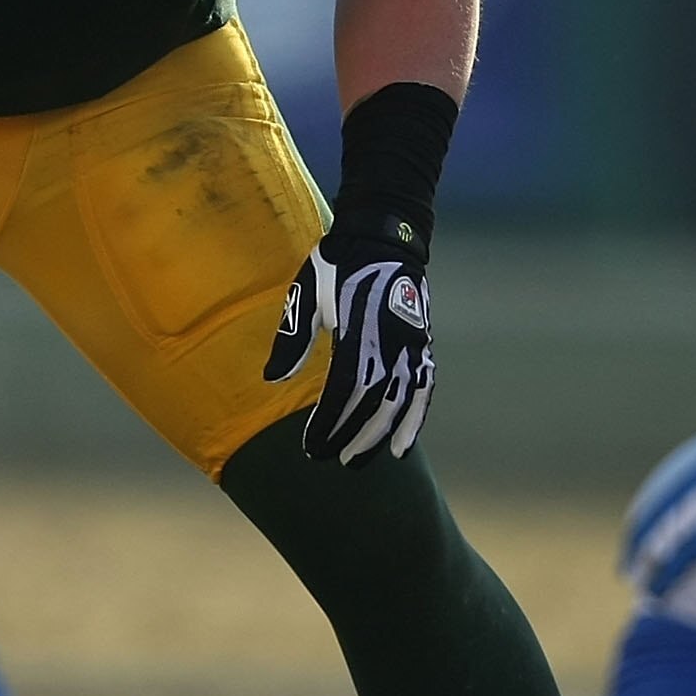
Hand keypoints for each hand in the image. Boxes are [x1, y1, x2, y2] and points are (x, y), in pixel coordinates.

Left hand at [265, 230, 433, 464]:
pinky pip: (423, 388)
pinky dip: (415, 419)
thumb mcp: (306, 291)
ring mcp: (411, 344)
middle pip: (374, 403)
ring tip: (359, 460)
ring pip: (400, 401)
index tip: (312, 446)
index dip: (329, 422)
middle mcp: (390, 342)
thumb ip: (293, 338)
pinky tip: (403, 444)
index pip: (344, 390)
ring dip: (381, 435)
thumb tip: (273, 379)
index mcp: (358, 330)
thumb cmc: (338, 264)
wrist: (383, 235)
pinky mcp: (422, 344)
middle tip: (330, 459)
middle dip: (351, 435)